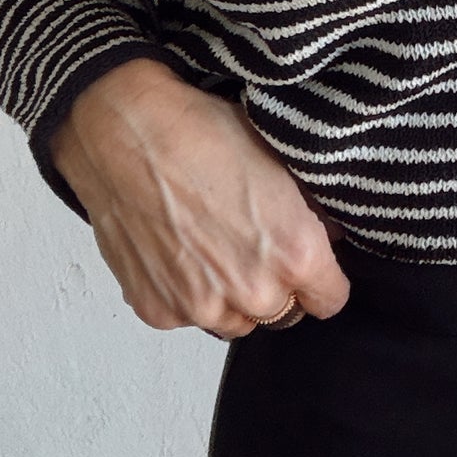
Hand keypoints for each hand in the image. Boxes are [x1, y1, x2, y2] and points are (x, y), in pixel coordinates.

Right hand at [49, 58, 350, 337]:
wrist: (125, 134)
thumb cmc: (202, 136)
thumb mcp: (279, 161)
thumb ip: (311, 212)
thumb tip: (328, 236)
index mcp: (295, 255)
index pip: (330, 300)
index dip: (322, 279)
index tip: (310, 266)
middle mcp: (252, 293)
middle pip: (283, 314)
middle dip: (277, 287)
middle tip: (253, 247)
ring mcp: (201, 308)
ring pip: (236, 322)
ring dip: (233, 298)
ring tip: (213, 248)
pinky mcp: (158, 311)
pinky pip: (188, 316)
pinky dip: (187, 294)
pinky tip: (177, 251)